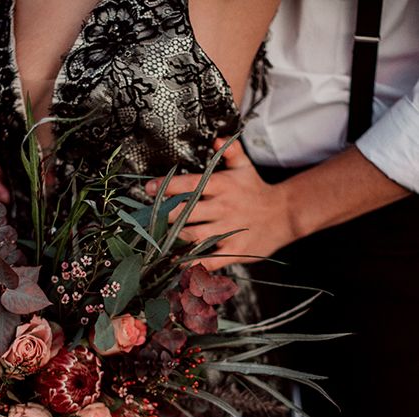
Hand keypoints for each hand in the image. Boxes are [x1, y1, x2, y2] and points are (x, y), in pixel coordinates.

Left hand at [145, 138, 298, 270]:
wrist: (286, 214)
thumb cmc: (257, 191)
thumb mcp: (245, 168)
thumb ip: (229, 152)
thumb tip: (216, 139)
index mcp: (222, 186)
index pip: (190, 184)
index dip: (167, 186)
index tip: (148, 188)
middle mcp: (223, 207)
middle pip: (186, 212)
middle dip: (163, 215)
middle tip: (144, 219)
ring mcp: (228, 230)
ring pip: (193, 236)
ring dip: (172, 239)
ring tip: (153, 240)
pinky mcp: (233, 250)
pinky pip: (209, 259)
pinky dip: (192, 263)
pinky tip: (175, 264)